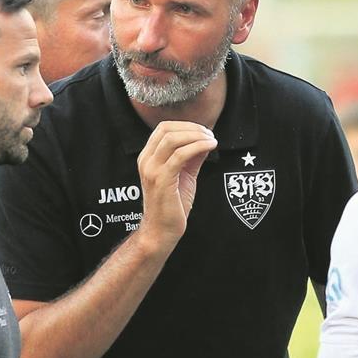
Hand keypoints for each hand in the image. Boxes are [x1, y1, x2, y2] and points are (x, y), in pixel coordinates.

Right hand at [136, 121, 216, 245]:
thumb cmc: (172, 206)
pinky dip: (197, 146)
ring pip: (173, 139)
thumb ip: (192, 158)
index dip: (186, 125)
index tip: (204, 131)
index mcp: (148, 158)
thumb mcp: (184, 175)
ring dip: (196, 136)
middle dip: (192, 128)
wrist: (162, 231)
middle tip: (209, 135)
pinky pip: (180, 155)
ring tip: (211, 140)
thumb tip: (206, 140)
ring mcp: (151, 169)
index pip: (163, 128)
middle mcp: (146, 160)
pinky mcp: (162, 179)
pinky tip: (210, 147)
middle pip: (167, 129)